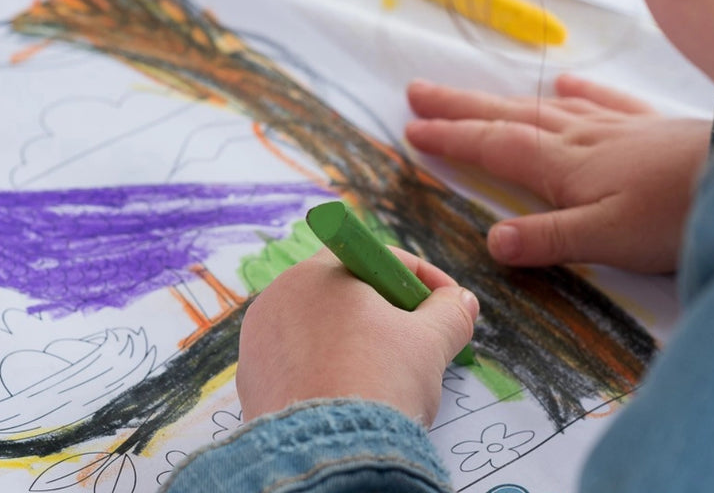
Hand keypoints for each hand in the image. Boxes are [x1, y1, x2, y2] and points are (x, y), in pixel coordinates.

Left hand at [236, 246, 477, 426]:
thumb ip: (450, 313)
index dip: (420, 277)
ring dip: (356, 340)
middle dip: (388, 308)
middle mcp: (279, 295)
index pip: (376, 258)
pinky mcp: (252, 379)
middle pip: (345, 289)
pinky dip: (327, 368)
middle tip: (421, 336)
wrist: (327, 455)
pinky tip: (352, 392)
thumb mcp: (430, 342)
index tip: (448, 301)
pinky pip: (299, 360)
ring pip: (320, 326)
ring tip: (388, 372)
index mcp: (317, 272)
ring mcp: (260, 338)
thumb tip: (461, 301)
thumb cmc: (377, 384)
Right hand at [405, 76, 710, 272]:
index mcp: (562, 165)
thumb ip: (548, 239)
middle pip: (505, 116)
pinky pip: (603, 103)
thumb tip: (490, 241)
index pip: (492, 146)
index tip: (412, 128)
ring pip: (542, 108)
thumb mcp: (608, 239)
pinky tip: (565, 84)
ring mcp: (611, 127)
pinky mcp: (645, 127)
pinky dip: (579, 93)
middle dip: (458, 106)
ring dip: (499, 99)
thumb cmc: (675, 214)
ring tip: (469, 93)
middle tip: (417, 91)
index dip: (450, 137)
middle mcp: (577, 138)